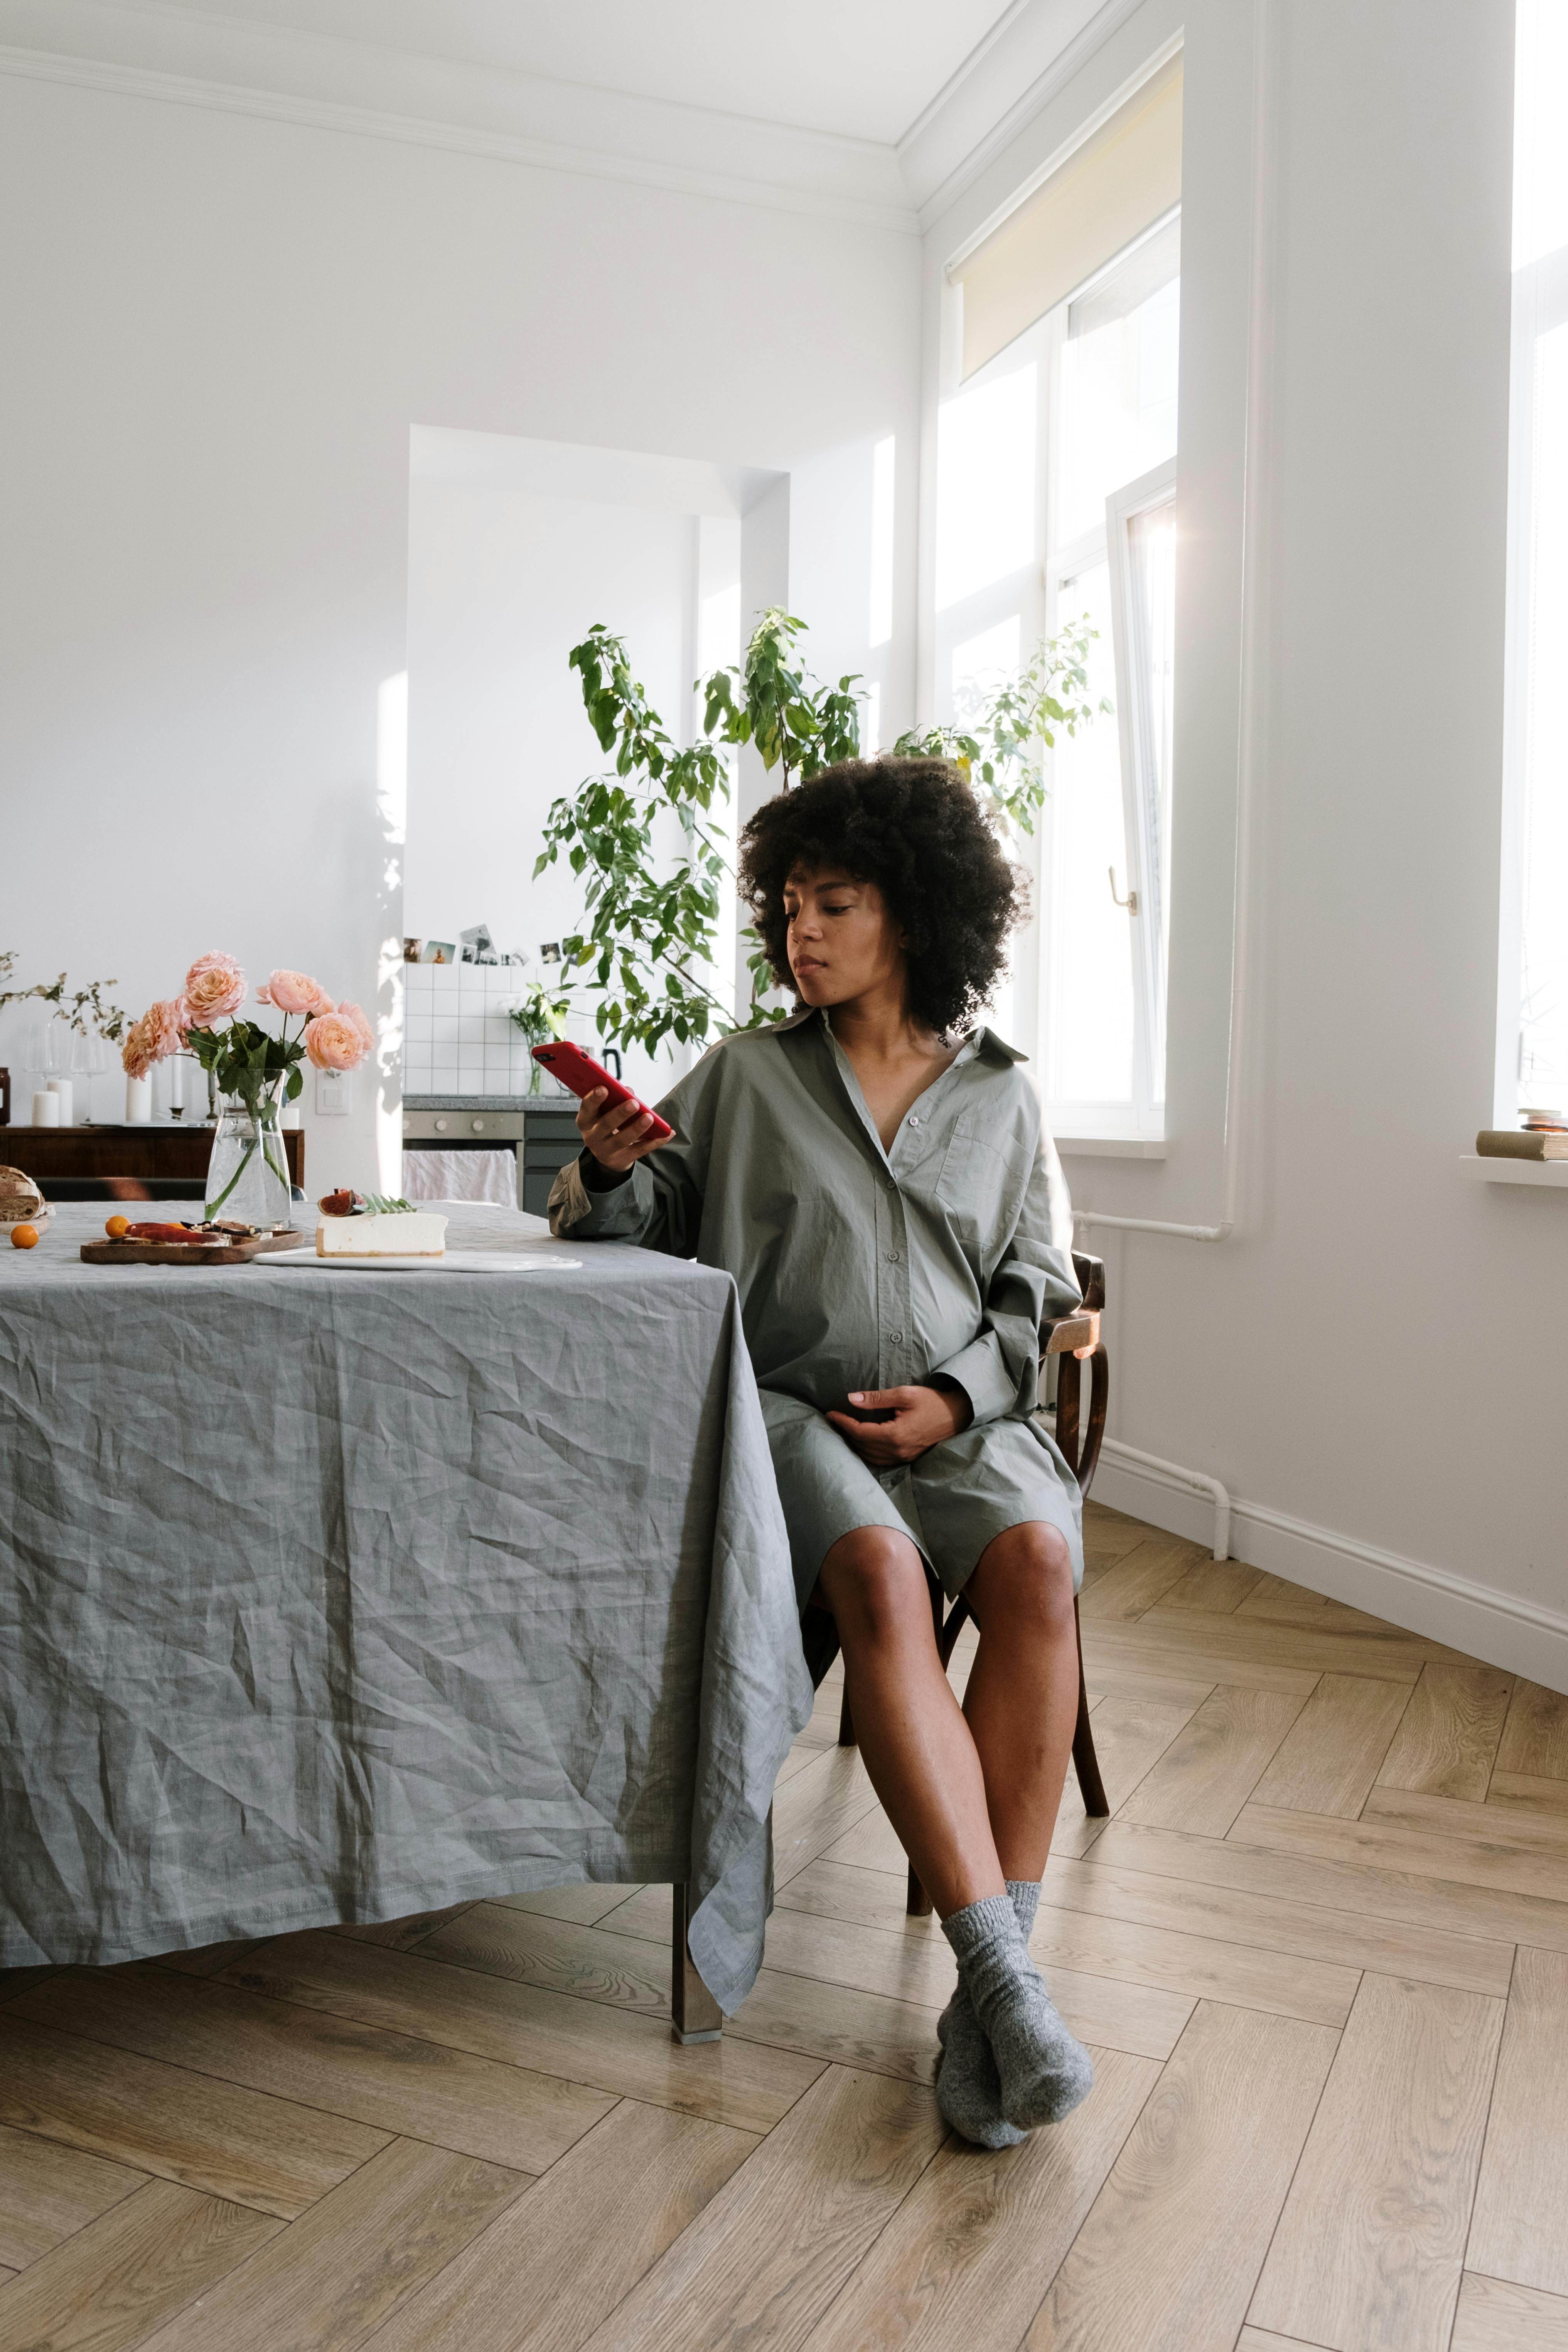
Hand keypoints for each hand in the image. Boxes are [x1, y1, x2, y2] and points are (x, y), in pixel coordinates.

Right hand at [576, 1086, 666, 1174]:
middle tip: (634, 1103)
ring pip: (622, 1140)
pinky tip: (666, 1134)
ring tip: (649, 1117)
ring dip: (637, 1128)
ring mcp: (605, 1151)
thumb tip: (629, 1092)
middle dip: (620, 1113)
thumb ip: (615, 1099)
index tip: (604, 1088)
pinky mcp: (621, 1160)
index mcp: (586, 1120)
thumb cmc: (606, 1124)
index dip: (594, 1099)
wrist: (607, 1154)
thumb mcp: (604, 1112)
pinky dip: (654, 1142)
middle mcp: (592, 1137)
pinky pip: (639, 1151)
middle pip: (605, 1125)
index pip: (586, 1108)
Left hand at [826, 1384, 972, 1467]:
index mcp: (896, 1435)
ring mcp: (903, 1457)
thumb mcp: (905, 1394)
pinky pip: (880, 1460)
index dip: (843, 1423)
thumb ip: (877, 1398)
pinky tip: (861, 1442)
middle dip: (845, 1433)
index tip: (831, 1414)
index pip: (860, 1432)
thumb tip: (852, 1398)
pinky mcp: (907, 1458)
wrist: (957, 1414)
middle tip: (833, 1420)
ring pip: (869, 1456)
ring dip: (854, 1444)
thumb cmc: (932, 1401)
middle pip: (862, 1446)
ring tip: (843, 1431)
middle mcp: (898, 1450)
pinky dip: (867, 1453)